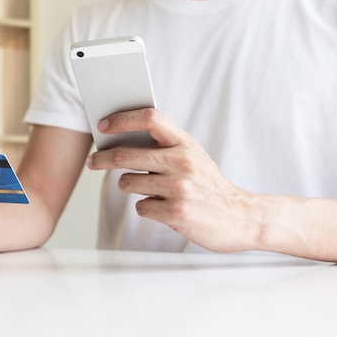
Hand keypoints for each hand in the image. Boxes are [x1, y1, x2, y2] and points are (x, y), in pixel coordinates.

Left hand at [87, 108, 259, 252]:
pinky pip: (141, 207)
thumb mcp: (192, 156)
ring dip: (130, 186)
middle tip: (94, 161)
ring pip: (127, 183)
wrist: (242, 218)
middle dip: (102, 158)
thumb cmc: (208, 185)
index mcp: (186, 143)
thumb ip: (164, 145)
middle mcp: (183, 162)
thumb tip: (119, 137)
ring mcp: (179, 188)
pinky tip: (164, 207)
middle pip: (125, 154)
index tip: (102, 125)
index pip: (149, 118)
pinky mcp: (176, 213)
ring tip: (149, 189)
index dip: (122, 119)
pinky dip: (147, 207)